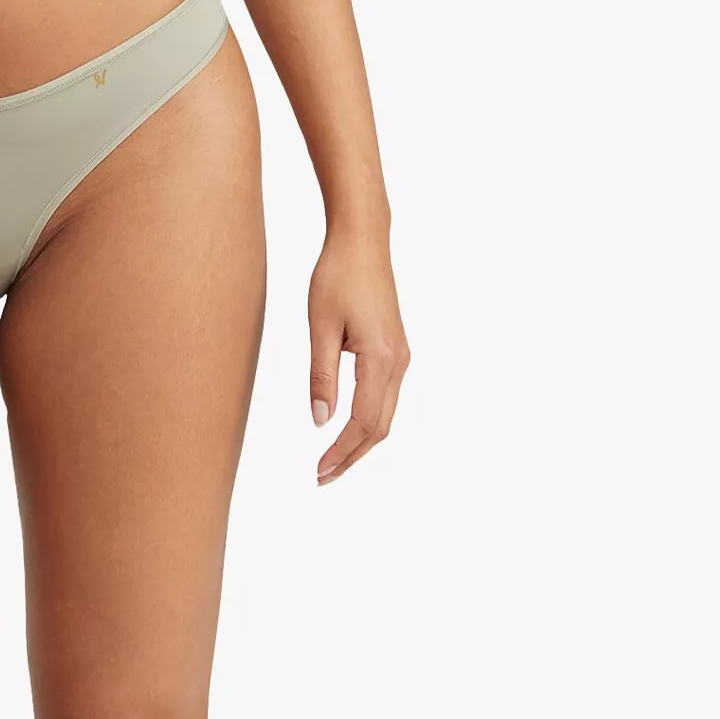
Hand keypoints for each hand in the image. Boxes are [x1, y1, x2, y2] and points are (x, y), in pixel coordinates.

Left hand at [308, 227, 409, 484]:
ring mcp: (401, 356)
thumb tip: (320, 421)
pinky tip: (346, 429)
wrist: (362, 241)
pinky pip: (385, 397)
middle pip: (380, 427)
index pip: (363, 422)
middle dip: (352, 456)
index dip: (341, 452)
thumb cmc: (337, 276)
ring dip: (360, 442)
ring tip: (331, 461)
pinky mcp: (395, 349)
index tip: (319, 471)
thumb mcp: (320, 327)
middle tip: (321, 477)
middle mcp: (398, 362)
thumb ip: (321, 376)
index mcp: (381, 358)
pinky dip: (367, 421)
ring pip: (385, 414)